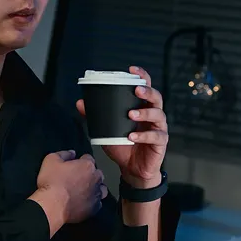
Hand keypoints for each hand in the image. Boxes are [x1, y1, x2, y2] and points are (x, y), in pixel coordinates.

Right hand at [35, 150, 106, 224]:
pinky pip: (97, 203)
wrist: (53, 207)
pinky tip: (83, 202)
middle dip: (89, 174)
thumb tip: (71, 153)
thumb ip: (63, 154)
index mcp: (87, 166)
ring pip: (101, 189)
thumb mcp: (51, 160)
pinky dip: (92, 202)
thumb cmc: (52, 184)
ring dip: (94, 188)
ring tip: (83, 190)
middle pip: (97, 173)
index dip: (80, 161)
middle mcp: (95, 179)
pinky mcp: (94, 208)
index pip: (89, 159)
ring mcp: (96, 195)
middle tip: (77, 178)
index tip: (75, 165)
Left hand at [76, 66, 167, 188]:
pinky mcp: (160, 143)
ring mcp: (158, 128)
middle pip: (156, 98)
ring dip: (144, 112)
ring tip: (130, 114)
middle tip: (136, 90)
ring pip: (158, 115)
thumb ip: (95, 116)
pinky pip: (156, 136)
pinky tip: (133, 136)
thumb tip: (80, 103)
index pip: (146, 87)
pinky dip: (144, 135)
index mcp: (142, 107)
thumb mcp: (106, 130)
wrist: (132, 169)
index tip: (133, 70)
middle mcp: (153, 115)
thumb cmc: (123, 146)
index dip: (142, 77)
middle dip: (147, 91)